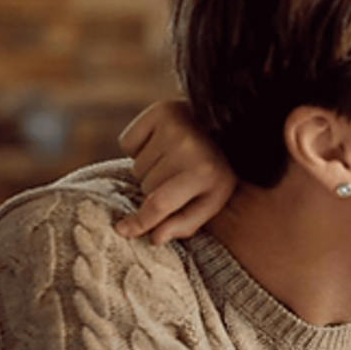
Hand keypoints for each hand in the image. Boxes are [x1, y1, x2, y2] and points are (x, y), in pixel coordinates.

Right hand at [114, 100, 236, 243]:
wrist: (228, 125)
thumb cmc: (216, 169)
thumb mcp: (212, 199)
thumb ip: (186, 223)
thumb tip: (155, 237)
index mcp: (203, 173)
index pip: (159, 204)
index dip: (139, 221)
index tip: (122, 230)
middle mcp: (187, 148)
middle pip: (145, 185)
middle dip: (155, 187)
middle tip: (176, 176)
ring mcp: (172, 127)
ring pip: (135, 166)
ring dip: (149, 168)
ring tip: (172, 159)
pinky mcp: (159, 112)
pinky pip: (127, 143)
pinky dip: (138, 147)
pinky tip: (160, 144)